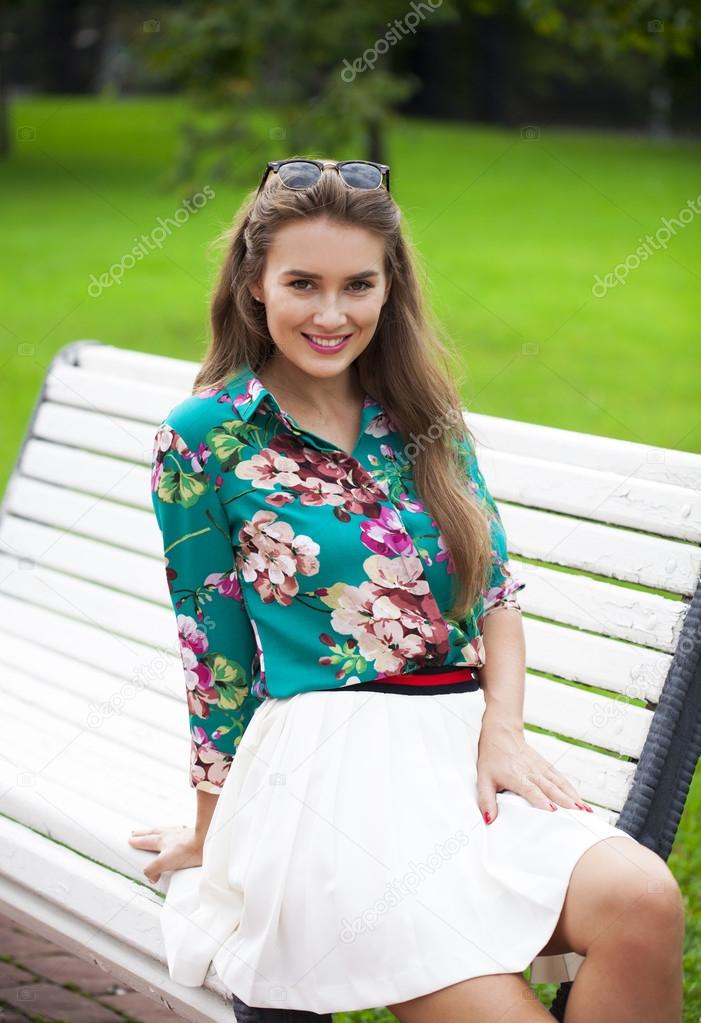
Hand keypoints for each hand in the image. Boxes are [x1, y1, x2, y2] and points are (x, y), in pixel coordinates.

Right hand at [127, 824, 203, 882]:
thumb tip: (150, 877)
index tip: (130, 840)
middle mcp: (170, 834)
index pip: (145, 841)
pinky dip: (175, 831)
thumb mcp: (165, 862)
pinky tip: (178, 831)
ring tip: (154, 831)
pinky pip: (179, 831)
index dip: (137, 841)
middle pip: (152, 832)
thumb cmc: (188, 850)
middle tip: (135, 832)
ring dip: (157, 831)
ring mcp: (181, 833)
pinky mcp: (191, 834)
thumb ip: (153, 869)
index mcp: (161, 840)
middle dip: (143, 833)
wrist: (208, 842)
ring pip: (165, 830)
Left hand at [476, 717, 593, 823]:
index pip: (532, 790)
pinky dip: (571, 789)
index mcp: (517, 776)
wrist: (501, 734)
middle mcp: (532, 772)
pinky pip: (561, 778)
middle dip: (566, 802)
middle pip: (551, 789)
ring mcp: (541, 768)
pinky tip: (580, 799)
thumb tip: (488, 819)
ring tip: (586, 810)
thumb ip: (486, 800)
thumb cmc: (492, 758)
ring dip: (573, 797)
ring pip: (560, 784)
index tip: (553, 811)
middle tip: (580, 815)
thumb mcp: (483, 779)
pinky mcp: (546, 766)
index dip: (542, 800)